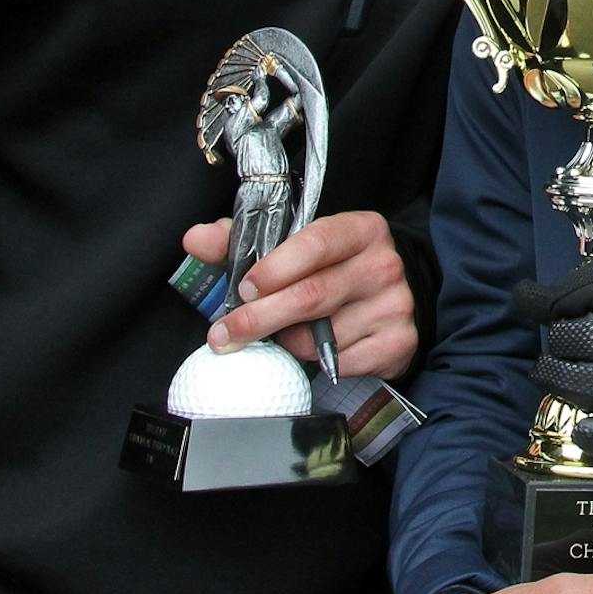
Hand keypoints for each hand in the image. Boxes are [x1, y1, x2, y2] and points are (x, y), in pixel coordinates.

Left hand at [183, 211, 414, 378]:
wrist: (396, 296)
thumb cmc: (334, 268)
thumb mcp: (299, 246)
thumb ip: (244, 240)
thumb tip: (194, 239)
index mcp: (361, 230)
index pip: (316, 243)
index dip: (274, 268)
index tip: (243, 289)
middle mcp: (383, 265)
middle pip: (310, 295)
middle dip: (258, 318)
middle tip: (224, 333)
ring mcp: (394, 305)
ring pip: (318, 337)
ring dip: (286, 341)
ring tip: (282, 333)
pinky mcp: (397, 343)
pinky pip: (338, 364)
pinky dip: (313, 361)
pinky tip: (313, 346)